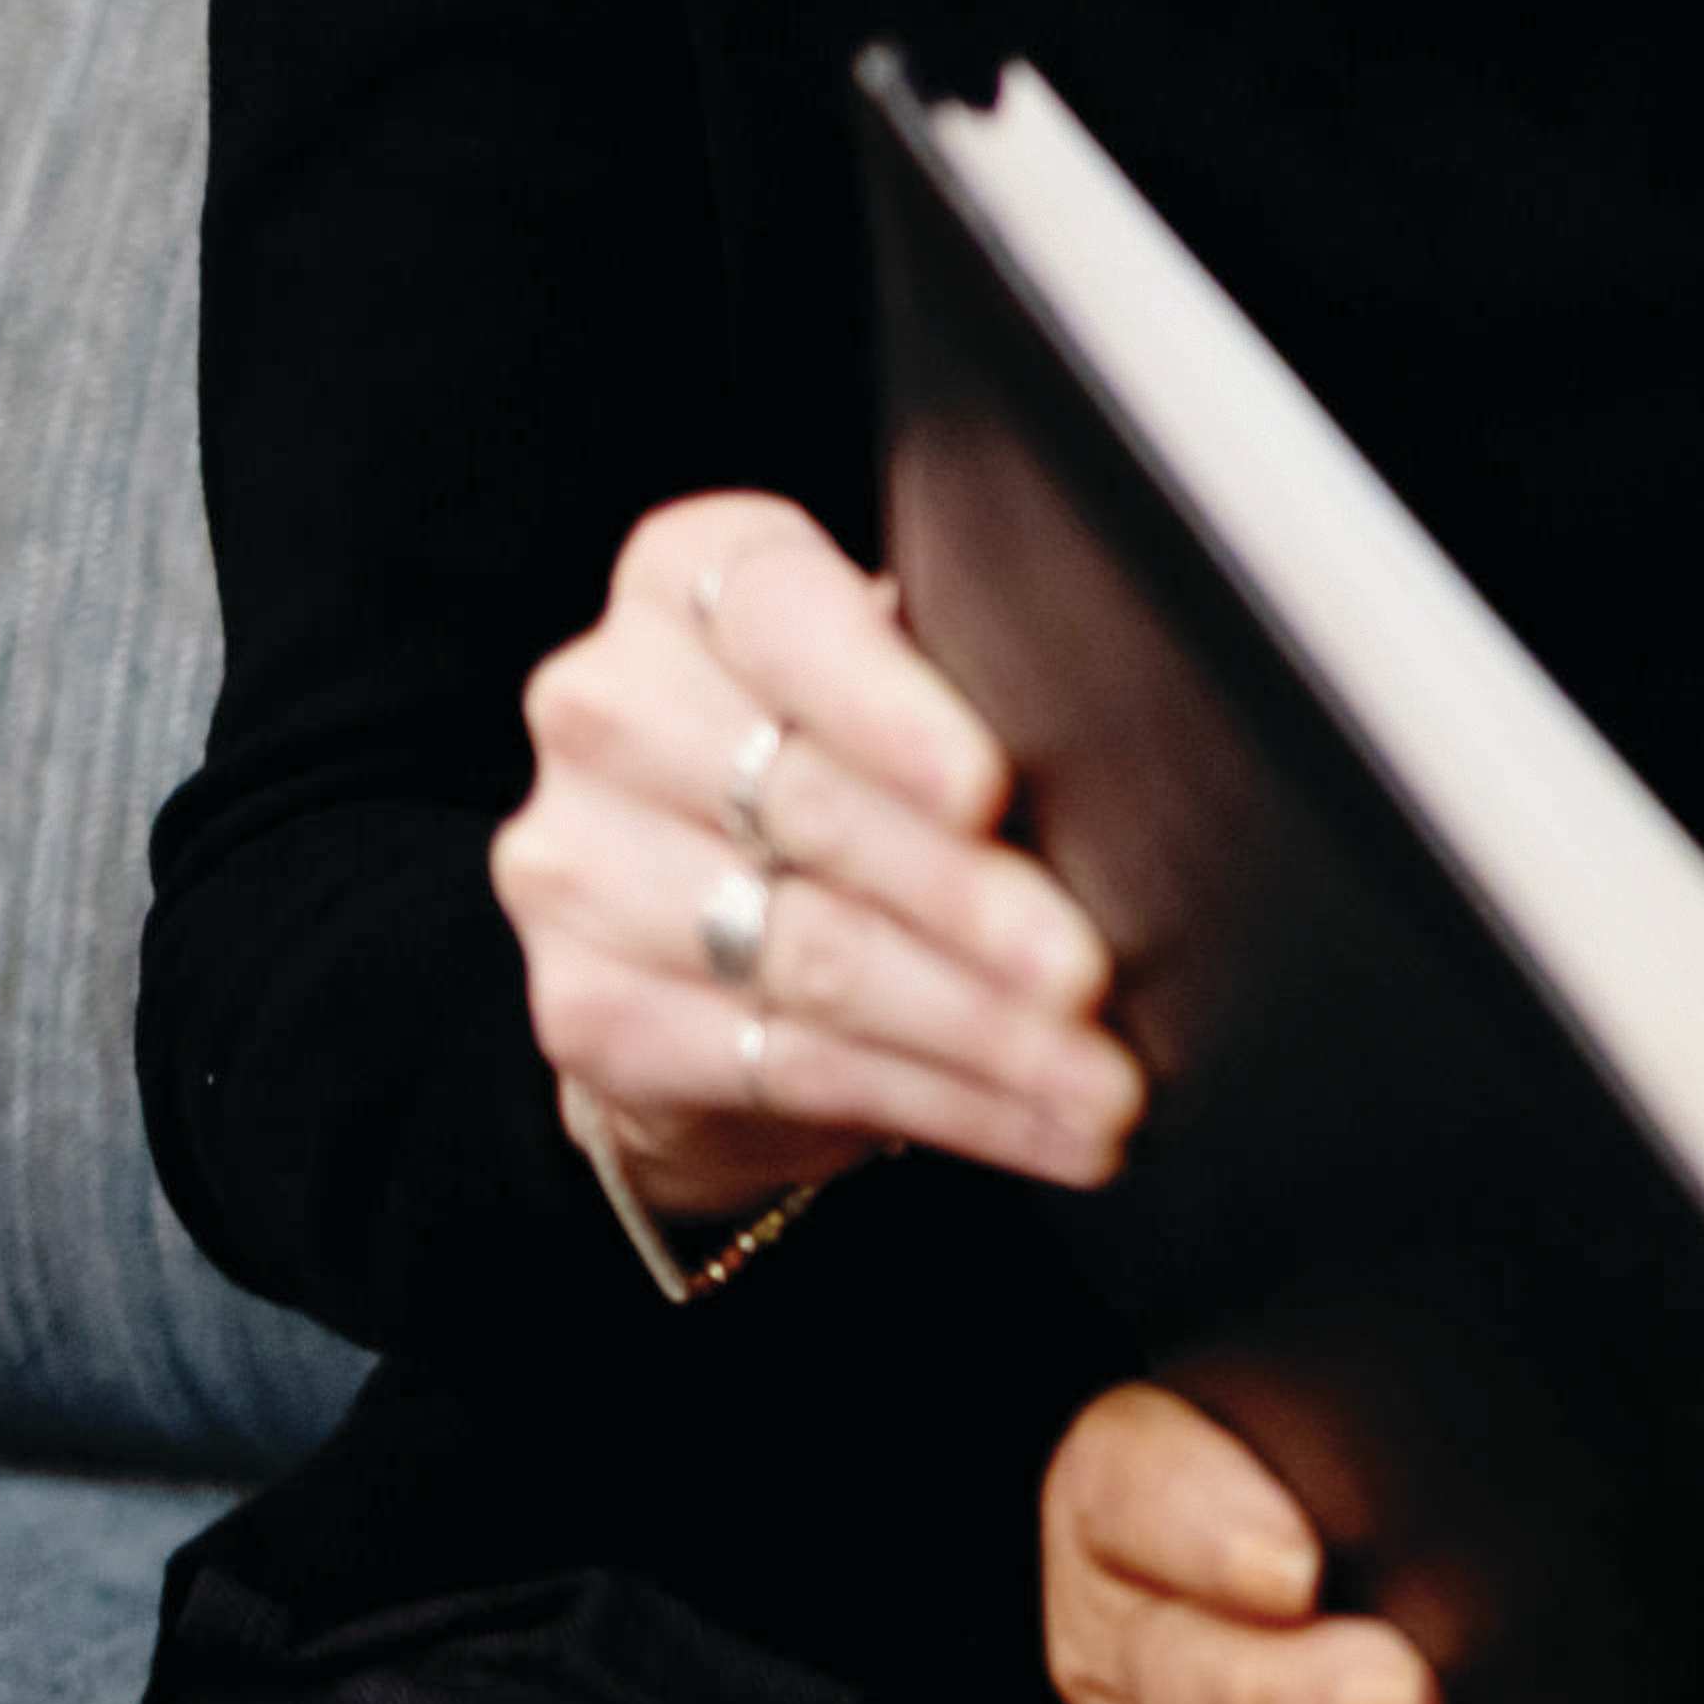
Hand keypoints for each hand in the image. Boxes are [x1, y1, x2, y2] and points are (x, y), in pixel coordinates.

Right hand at [495, 490, 1137, 1231]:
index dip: (890, 712)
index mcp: (689, 579)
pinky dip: (943, 1104)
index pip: (783, 621)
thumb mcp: (905, 692)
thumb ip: (970, 686)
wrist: (702, 929)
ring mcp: (575, 862)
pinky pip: (790, 1066)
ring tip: (1101, 1079)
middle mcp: (606, 705)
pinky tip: (1043, 1125)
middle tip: (1091, 973)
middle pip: (808, 808)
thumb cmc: (850, 763)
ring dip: (980, 1032)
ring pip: (811, 957)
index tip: (988, 789)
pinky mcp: (584, 1009)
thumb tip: (1128, 750)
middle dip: (970, 901)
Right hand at [1044, 1380, 1538, 1703]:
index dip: (1204, 1533)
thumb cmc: (1339, 1460)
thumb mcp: (1327, 1396)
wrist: (1321, 1567)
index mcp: (1119, 1504)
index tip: (1294, 1564)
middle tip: (1408, 1700)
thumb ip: (1355, 1407)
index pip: (1130, 1497)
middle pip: (1192, 1687)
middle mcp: (1129, 1653)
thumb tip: (1468, 1431)